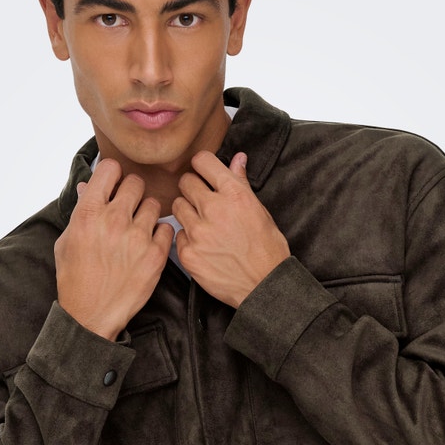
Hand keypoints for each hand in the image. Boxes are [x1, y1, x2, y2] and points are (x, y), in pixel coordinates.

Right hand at [54, 159, 173, 339]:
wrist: (92, 314)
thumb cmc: (76, 278)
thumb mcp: (67, 241)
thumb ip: (81, 210)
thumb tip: (90, 187)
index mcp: (88, 213)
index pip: (110, 168)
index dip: (113, 174)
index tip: (114, 184)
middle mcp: (114, 220)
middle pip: (136, 182)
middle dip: (132, 192)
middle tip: (129, 206)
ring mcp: (137, 237)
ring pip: (154, 204)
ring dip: (147, 213)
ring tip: (138, 229)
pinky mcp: (156, 255)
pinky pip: (167, 228)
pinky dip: (160, 234)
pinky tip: (148, 244)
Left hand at [172, 151, 289, 306]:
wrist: (264, 286)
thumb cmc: (267, 249)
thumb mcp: (260, 211)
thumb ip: (241, 183)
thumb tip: (238, 158)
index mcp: (234, 194)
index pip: (203, 161)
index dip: (202, 165)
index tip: (204, 173)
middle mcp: (213, 209)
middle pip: (186, 182)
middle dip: (193, 189)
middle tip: (203, 201)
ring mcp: (198, 232)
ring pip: (177, 206)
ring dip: (188, 212)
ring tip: (204, 225)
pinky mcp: (188, 253)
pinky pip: (178, 234)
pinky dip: (188, 238)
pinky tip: (204, 246)